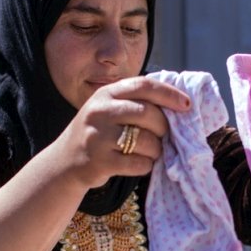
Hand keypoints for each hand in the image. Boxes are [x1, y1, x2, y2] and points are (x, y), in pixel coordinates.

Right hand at [54, 76, 190, 188]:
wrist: (64, 162)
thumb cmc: (98, 134)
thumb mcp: (109, 110)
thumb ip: (135, 103)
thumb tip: (178, 102)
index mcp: (106, 94)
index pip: (143, 85)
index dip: (169, 94)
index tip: (186, 105)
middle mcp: (100, 111)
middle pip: (148, 113)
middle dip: (163, 127)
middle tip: (164, 136)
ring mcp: (98, 136)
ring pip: (146, 140)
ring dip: (156, 150)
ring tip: (151, 152)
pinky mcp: (100, 161)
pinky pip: (138, 163)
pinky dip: (146, 165)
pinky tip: (139, 164)